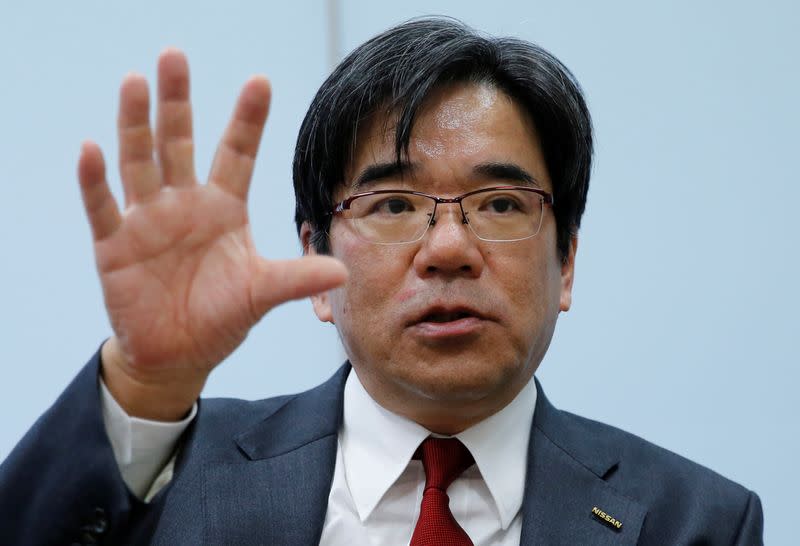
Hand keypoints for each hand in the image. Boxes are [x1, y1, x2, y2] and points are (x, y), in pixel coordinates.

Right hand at [77, 49, 346, 419]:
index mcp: (224, 208)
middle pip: (179, 142)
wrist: (179, 354)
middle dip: (177, 101)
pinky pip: (103, 207)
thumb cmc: (221, 317)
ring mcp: (147, 220)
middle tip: (175, 55)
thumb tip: (342, 271)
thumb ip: (296, 279)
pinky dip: (96, 181)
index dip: (247, 120)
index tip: (261, 80)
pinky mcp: (115, 245)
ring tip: (134, 82)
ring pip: (139, 162)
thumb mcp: (261, 294)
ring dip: (135, 125)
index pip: (237, 153)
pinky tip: (92, 149)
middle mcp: (185, 204)